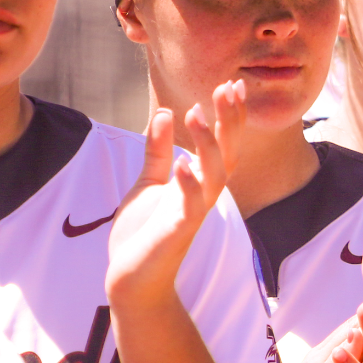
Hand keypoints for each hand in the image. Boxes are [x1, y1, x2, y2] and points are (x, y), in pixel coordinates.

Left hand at [106, 82, 244, 311]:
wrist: (131, 278)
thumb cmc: (142, 234)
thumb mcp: (147, 183)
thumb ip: (156, 151)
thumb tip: (163, 114)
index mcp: (199, 182)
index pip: (223, 143)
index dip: (229, 115)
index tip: (231, 84)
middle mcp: (203, 195)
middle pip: (228, 153)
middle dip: (229, 121)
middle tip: (228, 87)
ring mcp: (193, 213)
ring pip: (216, 175)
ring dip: (208, 144)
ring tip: (196, 113)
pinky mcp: (178, 231)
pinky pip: (191, 206)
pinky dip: (189, 184)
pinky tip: (181, 164)